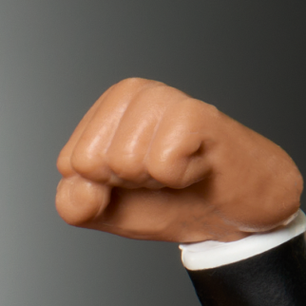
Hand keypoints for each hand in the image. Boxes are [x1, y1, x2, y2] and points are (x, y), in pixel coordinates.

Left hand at [54, 78, 301, 243]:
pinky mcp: (195, 112)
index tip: (138, 180)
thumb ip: (73, 203)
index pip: (69, 164)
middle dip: (126, 184)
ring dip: (155, 181)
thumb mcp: (107, 211)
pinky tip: (198, 166)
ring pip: (121, 162)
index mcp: (106, 109)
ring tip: (179, 168)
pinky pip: (160, 164)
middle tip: (161, 174)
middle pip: (89, 163)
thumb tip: (85, 185)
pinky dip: (181, 179)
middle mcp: (132, 92)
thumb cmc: (173, 201)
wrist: (235, 213)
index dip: (104, 188)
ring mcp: (163, 98)